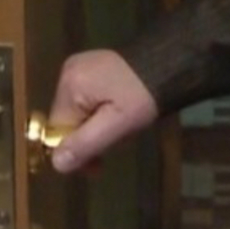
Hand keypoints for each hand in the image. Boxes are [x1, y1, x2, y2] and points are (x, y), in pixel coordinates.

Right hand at [47, 50, 158, 173]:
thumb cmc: (145, 95)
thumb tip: (55, 163)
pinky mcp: (96, 66)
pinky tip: (123, 110)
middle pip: (68, 121)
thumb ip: (85, 144)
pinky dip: (103, 110)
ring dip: (99, 126)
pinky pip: (90, 98)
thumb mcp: (118, 124)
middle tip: (120, 140)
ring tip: (126, 124)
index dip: (76, 151)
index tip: (97, 166)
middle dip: (91, 138)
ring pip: (80, 112)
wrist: (173, 62)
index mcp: (70, 84)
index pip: (57, 131)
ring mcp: (82, 66)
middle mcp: (69, 71)